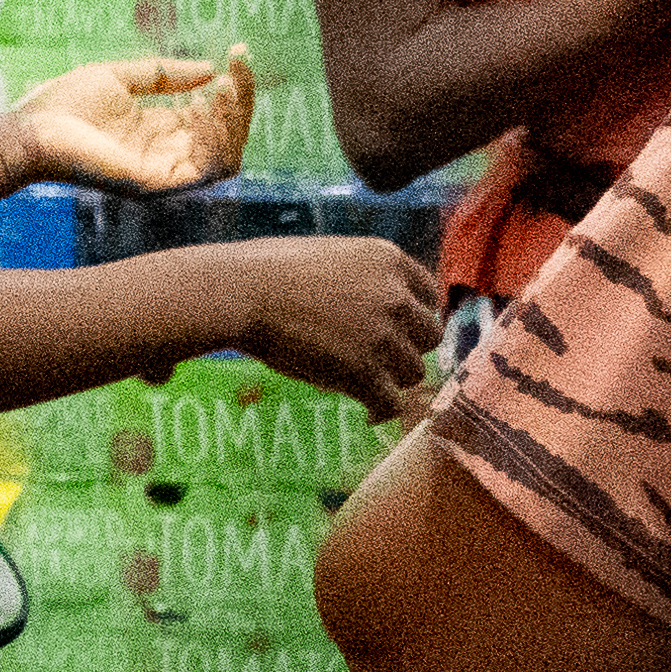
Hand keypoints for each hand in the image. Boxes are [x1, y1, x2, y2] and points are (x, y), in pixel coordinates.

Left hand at [15, 50, 254, 197]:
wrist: (32, 127)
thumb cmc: (65, 104)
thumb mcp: (122, 78)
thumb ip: (166, 75)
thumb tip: (211, 69)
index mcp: (161, 133)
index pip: (216, 118)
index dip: (234, 88)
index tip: (238, 53)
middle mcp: (168, 156)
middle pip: (229, 139)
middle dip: (241, 102)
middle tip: (237, 65)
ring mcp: (163, 174)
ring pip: (226, 158)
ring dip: (234, 120)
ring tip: (223, 87)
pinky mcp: (155, 184)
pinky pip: (205, 169)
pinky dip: (215, 139)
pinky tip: (204, 106)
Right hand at [228, 234, 443, 418]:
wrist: (241, 292)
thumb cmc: (265, 269)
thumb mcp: (328, 256)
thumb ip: (358, 279)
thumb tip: (360, 308)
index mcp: (387, 260)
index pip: (429, 294)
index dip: (416, 316)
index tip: (402, 331)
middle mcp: (395, 296)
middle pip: (429, 336)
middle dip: (409, 349)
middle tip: (385, 361)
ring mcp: (382, 335)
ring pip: (413, 371)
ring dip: (393, 381)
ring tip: (371, 388)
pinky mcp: (364, 372)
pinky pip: (390, 402)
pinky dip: (381, 411)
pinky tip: (369, 415)